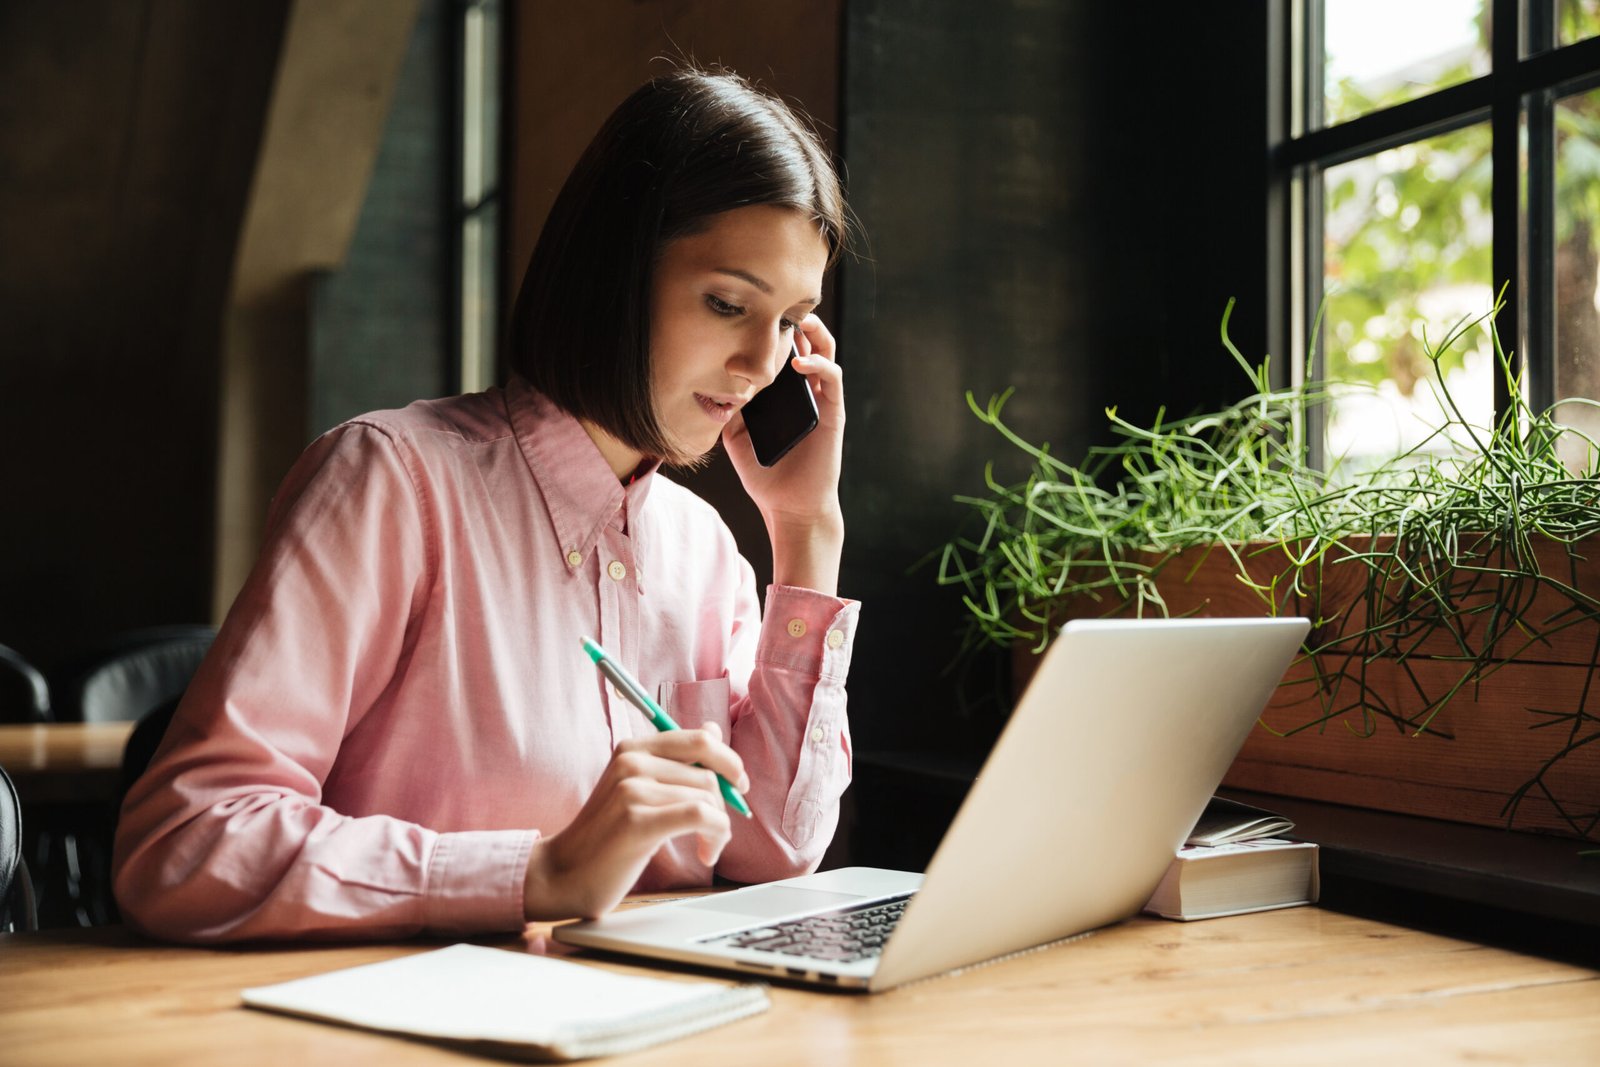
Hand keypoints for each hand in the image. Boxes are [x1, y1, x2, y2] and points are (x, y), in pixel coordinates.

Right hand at [522, 723, 748, 920]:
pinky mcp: (636, 819)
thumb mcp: (638, 789)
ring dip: (719, 828)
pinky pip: (700, 815)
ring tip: (706, 847)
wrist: (564, 874)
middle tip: (719, 829)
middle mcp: (631, 760)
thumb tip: (714, 728)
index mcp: (633, 748)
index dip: (729, 761)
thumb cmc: (608, 836)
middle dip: (725, 804)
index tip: (738, 786)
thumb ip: (675, 761)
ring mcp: (631, 788)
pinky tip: (706, 854)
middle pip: (709, 772)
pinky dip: (715, 836)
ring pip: (708, 797)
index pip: (700, 738)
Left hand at [724, 315, 845, 591]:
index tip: (751, 316)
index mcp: (785, 394)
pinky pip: (833, 380)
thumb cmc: (767, 476)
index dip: (773, 332)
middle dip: (797, 321)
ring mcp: (822, 400)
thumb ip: (729, 412)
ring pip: (826, 353)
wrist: (790, 507)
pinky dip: (820, 365)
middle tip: (779, 305)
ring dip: (816, 333)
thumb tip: (714, 386)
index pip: (783, 352)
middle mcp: (805, 392)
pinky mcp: (834, 413)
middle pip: (808, 343)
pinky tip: (800, 363)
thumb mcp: (738, 439)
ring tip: (799, 320)